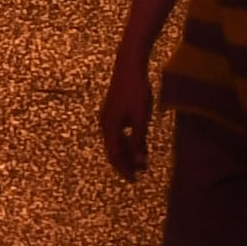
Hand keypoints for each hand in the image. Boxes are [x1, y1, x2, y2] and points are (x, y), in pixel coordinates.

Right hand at [98, 52, 153, 177]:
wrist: (129, 66)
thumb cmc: (136, 91)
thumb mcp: (140, 118)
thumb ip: (139, 140)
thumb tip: (140, 163)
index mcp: (110, 127)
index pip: (114, 155)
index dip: (124, 169)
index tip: (134, 179)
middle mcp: (105, 123)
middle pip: (113, 149)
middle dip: (125, 162)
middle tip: (138, 173)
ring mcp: (108, 116)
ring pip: (116, 140)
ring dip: (127, 151)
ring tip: (141, 160)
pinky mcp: (113, 110)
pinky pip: (118, 132)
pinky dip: (127, 140)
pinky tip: (138, 141)